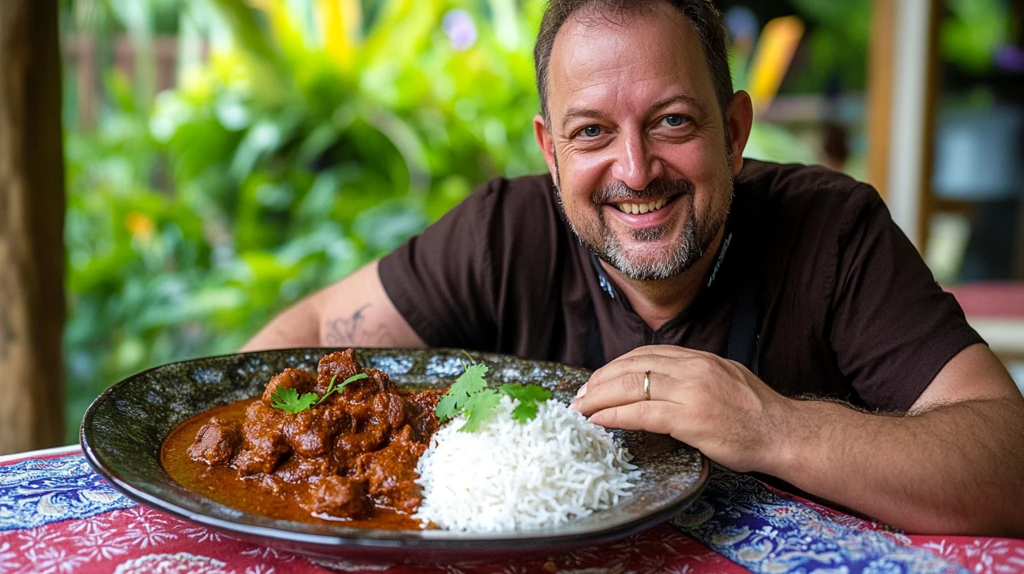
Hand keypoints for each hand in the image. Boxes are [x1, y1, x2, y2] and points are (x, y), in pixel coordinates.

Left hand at [572, 345, 793, 472]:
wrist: (786, 433)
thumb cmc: (757, 414)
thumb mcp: (724, 379)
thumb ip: (694, 376)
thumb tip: (662, 383)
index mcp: (699, 358)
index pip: (645, 354)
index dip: (615, 366)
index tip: (597, 380)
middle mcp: (693, 368)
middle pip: (632, 366)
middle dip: (599, 380)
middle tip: (580, 396)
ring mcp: (691, 392)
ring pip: (632, 386)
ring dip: (599, 397)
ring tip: (581, 409)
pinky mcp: (690, 419)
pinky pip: (642, 413)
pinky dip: (614, 416)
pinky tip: (598, 421)